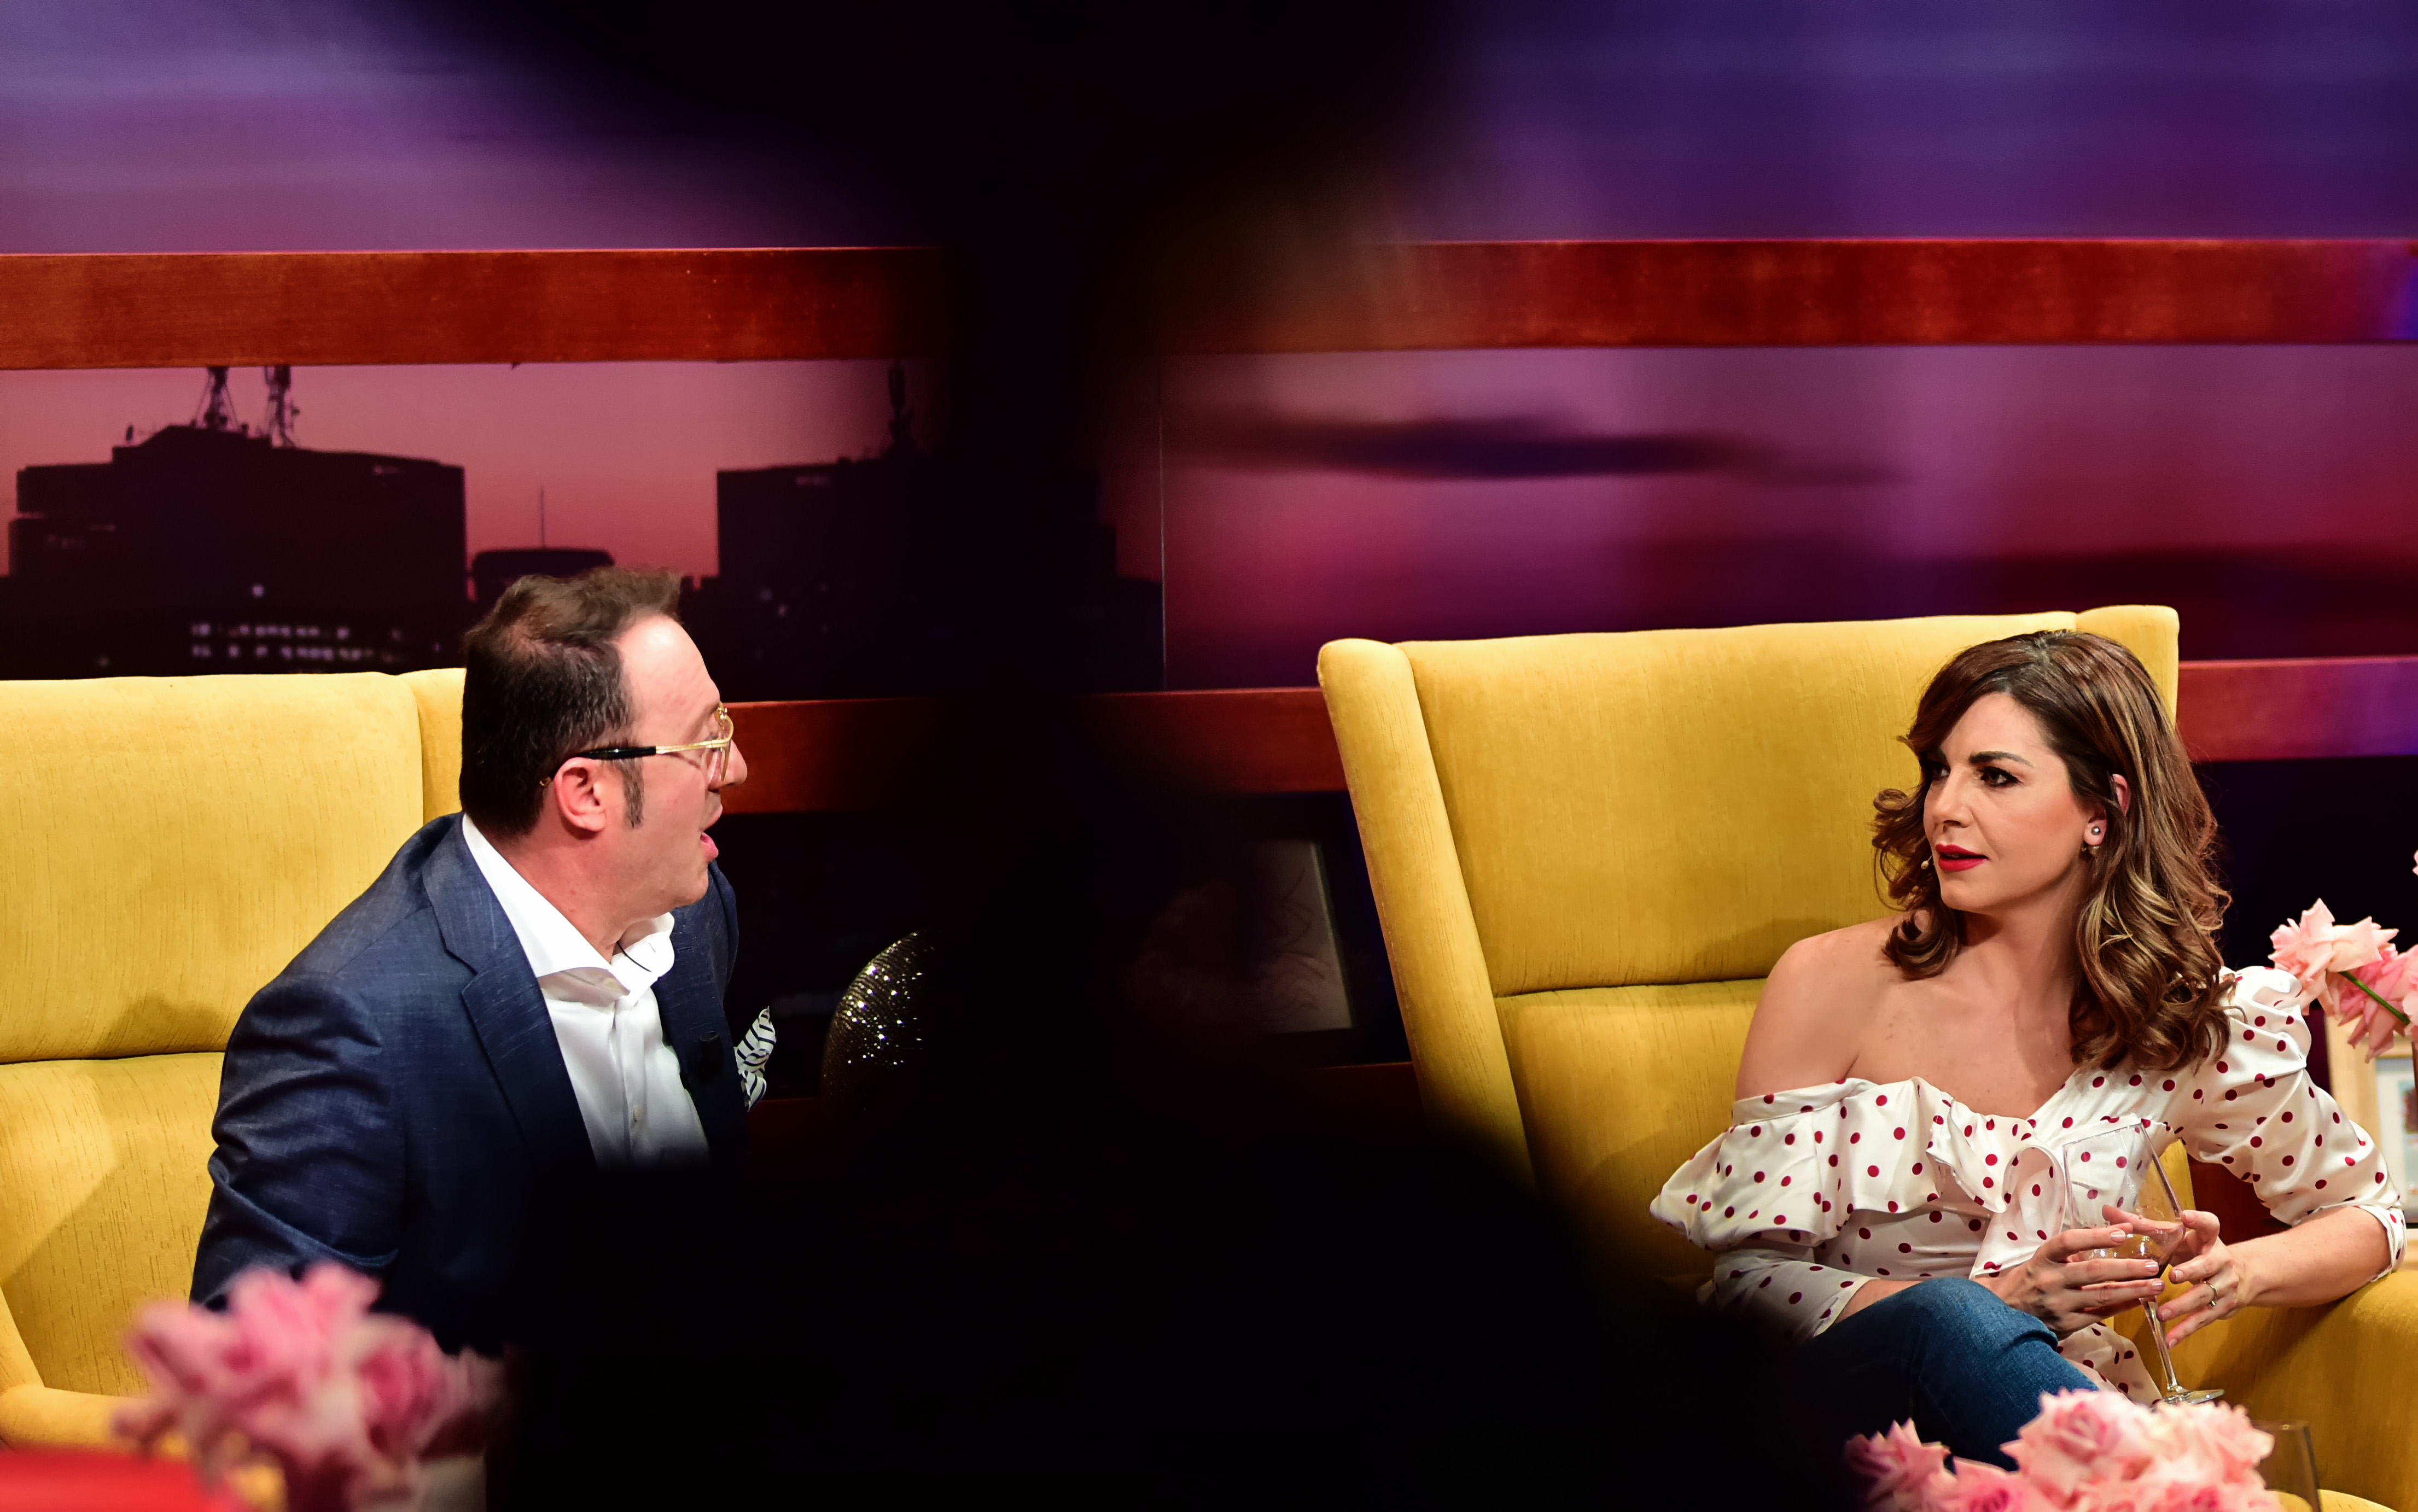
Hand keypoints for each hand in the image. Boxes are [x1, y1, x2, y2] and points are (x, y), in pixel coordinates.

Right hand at [1982, 1223, 2166, 1335]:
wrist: (2005, 1313)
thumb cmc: (2031, 1281)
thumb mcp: (2044, 1261)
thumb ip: (2074, 1251)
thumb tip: (2118, 1231)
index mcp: (2042, 1259)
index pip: (2068, 1242)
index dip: (2096, 1236)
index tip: (2123, 1232)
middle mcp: (2049, 1281)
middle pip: (2093, 1271)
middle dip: (2127, 1268)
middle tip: (2153, 1265)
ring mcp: (2058, 1305)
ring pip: (2102, 1296)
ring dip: (2133, 1290)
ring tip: (2157, 1285)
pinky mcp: (2066, 1324)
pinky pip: (2100, 1314)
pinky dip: (2122, 1307)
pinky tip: (2140, 1301)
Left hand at [2149, 1209, 2243, 1346]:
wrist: (2242, 1276)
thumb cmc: (2198, 1252)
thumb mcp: (2179, 1237)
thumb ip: (2145, 1227)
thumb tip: (2107, 1211)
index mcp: (2209, 1239)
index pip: (2210, 1225)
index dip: (2199, 1220)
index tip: (2185, 1217)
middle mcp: (2222, 1260)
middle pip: (2209, 1265)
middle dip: (2192, 1271)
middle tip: (2172, 1276)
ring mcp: (2226, 1286)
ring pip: (2205, 1296)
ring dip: (2183, 1306)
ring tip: (2162, 1314)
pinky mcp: (2224, 1307)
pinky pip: (2204, 1319)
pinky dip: (2186, 1330)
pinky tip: (2170, 1340)